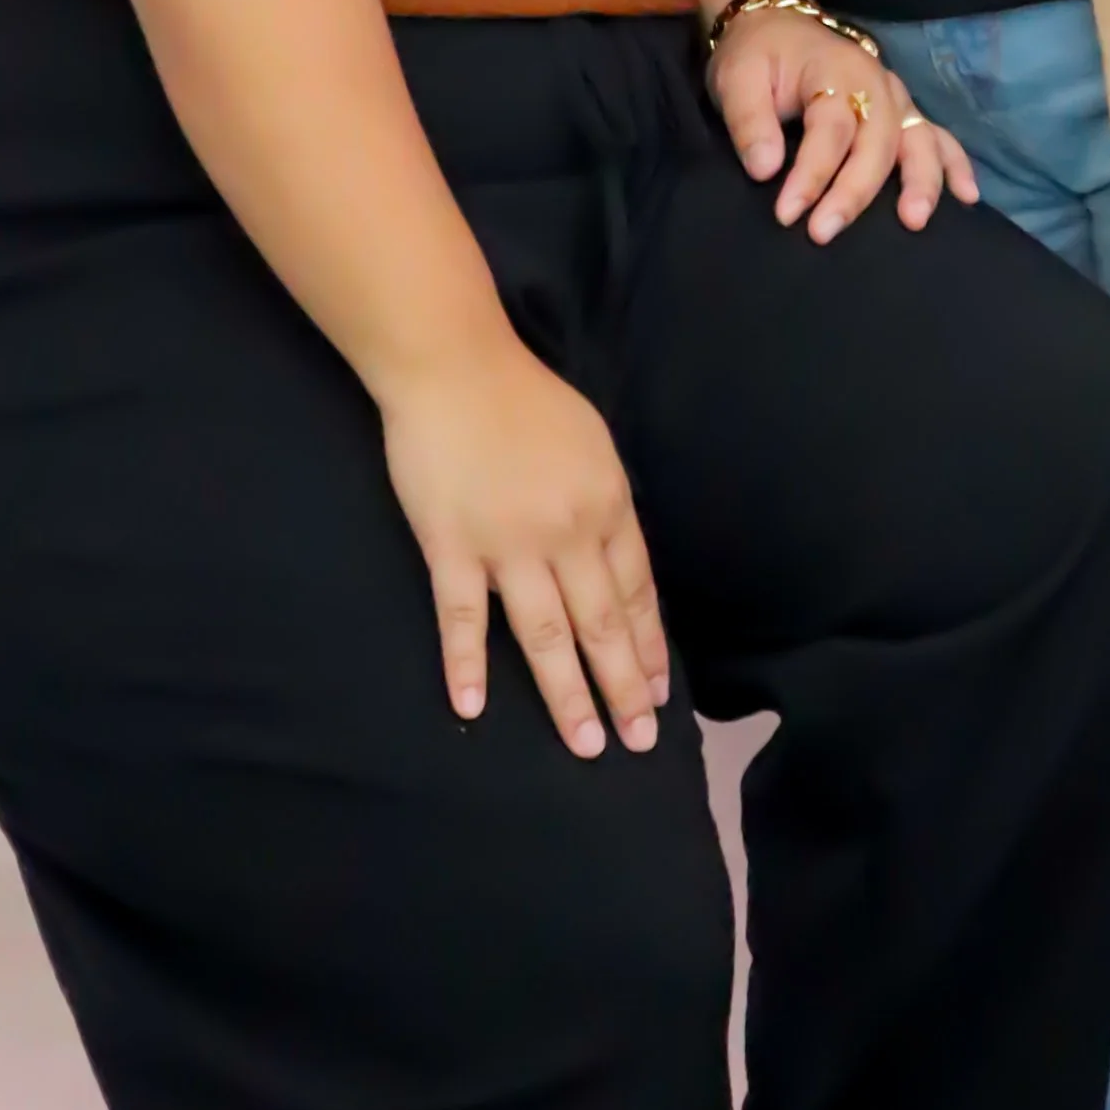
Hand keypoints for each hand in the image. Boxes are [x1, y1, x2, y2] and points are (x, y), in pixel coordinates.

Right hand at [377, 327, 669, 758]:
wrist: (454, 364)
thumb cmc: (524, 396)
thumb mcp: (590, 443)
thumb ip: (603, 502)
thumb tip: (616, 555)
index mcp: (605, 504)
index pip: (635, 591)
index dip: (646, 646)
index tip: (657, 692)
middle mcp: (566, 533)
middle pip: (601, 624)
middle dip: (622, 687)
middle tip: (638, 741)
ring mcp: (508, 545)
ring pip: (544, 635)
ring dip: (567, 695)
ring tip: (586, 745)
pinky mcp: (452, 547)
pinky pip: (463, 618)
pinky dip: (467, 665)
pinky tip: (471, 708)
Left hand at [709, 8, 979, 240]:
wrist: (776, 24)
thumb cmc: (756, 55)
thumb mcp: (736, 78)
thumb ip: (749, 122)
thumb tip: (765, 170)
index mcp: (832, 70)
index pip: (829, 128)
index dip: (811, 174)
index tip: (787, 214)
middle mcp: (874, 81)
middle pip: (877, 140)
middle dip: (856, 191)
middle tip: (825, 233)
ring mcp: (894, 96)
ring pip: (917, 139)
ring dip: (920, 180)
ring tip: (913, 221)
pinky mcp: (902, 111)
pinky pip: (938, 137)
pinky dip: (955, 165)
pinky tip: (966, 197)